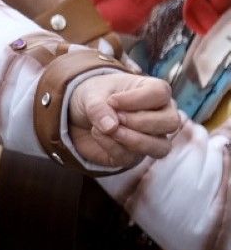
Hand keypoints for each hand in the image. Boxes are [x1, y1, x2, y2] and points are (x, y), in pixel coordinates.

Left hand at [67, 73, 181, 169]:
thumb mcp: (90, 94)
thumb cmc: (94, 97)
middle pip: (171, 122)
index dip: (137, 99)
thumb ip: (98, 107)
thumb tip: (111, 127)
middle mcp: (160, 116)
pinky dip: (112, 147)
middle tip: (116, 117)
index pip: (161, 93)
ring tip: (107, 129)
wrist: (78, 116)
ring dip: (133, 140)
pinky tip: (97, 134)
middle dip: (140, 121)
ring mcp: (151, 139)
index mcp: (153, 92)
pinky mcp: (135, 156)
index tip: (112, 100)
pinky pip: (132, 158)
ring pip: (161, 147)